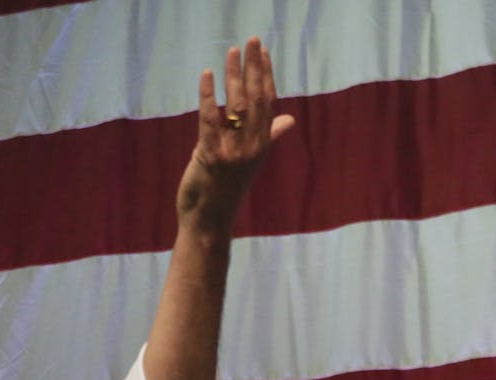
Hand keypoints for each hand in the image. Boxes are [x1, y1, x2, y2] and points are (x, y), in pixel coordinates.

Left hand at [178, 36, 295, 230]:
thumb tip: (289, 120)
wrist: (210, 222)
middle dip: (253, 68)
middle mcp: (252, 148)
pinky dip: (208, 96)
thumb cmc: (226, 190)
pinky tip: (206, 75)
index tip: (263, 52)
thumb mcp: (250, 162)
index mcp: (262, 146)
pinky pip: (210, 120)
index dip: (266, 76)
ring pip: (237, 107)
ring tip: (231, 52)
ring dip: (234, 76)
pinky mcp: (211, 157)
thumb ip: (268, 136)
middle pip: (256, 99)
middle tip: (250, 40)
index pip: (269, 104)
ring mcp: (233, 153)